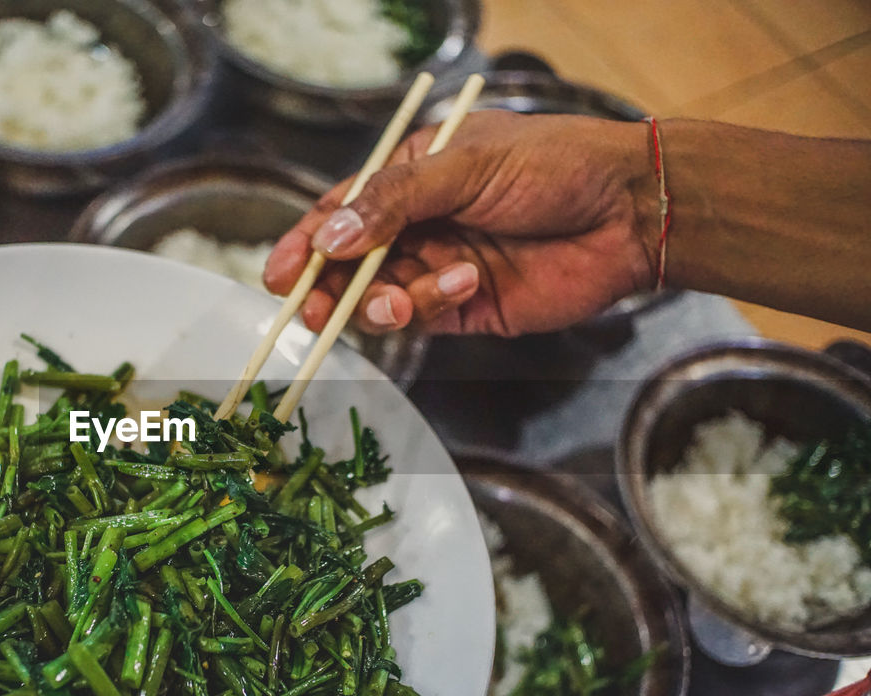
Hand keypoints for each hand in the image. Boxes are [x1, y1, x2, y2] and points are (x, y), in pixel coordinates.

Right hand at [262, 111, 659, 335]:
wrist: (629, 212)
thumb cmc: (554, 167)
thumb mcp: (466, 166)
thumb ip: (395, 203)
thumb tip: (331, 238)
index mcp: (411, 178)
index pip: (342, 212)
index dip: (306, 243)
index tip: (280, 275)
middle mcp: (418, 224)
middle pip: (349, 265)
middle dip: (329, 289)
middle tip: (314, 311)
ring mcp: (439, 267)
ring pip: (380, 297)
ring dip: (381, 302)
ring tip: (401, 300)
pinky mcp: (466, 307)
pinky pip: (424, 316)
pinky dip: (430, 306)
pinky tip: (464, 284)